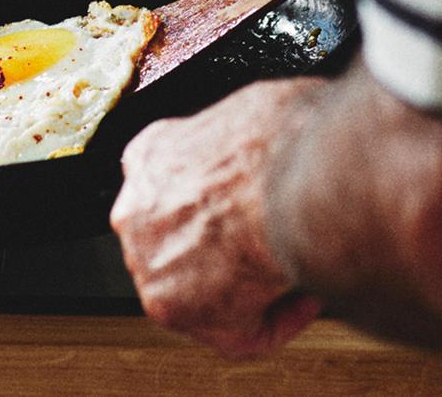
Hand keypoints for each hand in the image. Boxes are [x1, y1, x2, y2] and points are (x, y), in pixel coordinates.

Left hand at [110, 76, 323, 358]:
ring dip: (247, 284)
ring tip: (295, 268)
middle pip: (179, 236)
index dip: (214, 195)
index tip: (248, 201)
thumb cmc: (282, 136)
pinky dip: (273, 320)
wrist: (290, 173)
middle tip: (272, 237)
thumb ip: (244, 138)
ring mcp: (150, 262)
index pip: (170, 180)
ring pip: (200, 288)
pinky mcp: (176, 310)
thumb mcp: (256, 110)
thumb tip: (279, 141)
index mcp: (153, 153)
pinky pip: (236, 330)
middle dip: (225, 242)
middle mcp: (138, 209)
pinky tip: (303, 297)